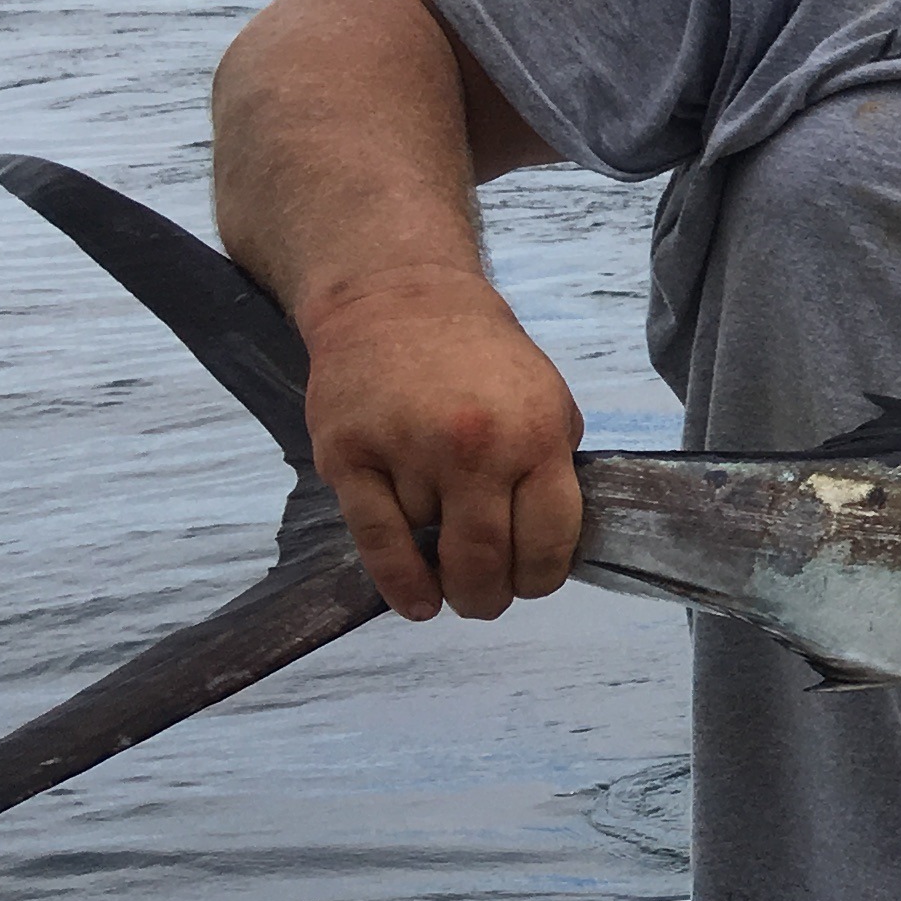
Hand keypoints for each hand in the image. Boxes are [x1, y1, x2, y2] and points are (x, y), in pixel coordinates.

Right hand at [295, 266, 584, 621]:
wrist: (400, 298)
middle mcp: (475, 447)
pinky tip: (415, 602)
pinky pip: (375, 540)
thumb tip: (548, 545)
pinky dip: (398, 582)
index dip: (542, 578)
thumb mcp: (549, 402)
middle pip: (487, 559)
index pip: (549, 539)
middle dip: (490, 598)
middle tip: (487, 602)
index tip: (531, 586)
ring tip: (446, 560)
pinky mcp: (349, 456)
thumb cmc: (482, 358)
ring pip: (430, 548)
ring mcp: (408, 451)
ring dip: (440, 568)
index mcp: (536, 436)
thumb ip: (552, 470)